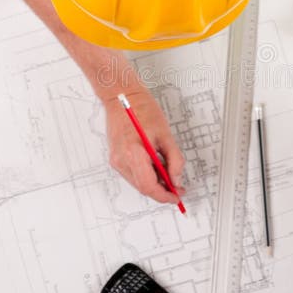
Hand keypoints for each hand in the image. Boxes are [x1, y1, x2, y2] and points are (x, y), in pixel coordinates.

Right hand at [104, 88, 185, 204]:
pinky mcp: (116, 157)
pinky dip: (146, 174)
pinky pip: (133, 174)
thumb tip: (176, 178)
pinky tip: (156, 166)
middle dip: (161, 191)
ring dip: (154, 183)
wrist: (122, 96)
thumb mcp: (166, 134)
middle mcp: (121, 160)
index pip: (149, 186)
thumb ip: (174, 159)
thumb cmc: (142, 109)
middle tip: (177, 187)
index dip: (165, 195)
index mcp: (133, 153)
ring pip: (138, 182)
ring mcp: (116, 160)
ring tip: (168, 172)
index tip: (176, 195)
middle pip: (143, 187)